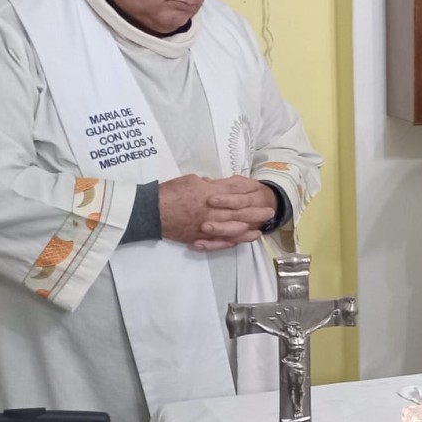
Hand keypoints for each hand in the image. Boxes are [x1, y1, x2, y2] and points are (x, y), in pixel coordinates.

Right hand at [158, 174, 275, 250]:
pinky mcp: (201, 237)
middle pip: (240, 211)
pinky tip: (242, 241)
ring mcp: (208, 225)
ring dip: (249, 228)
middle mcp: (213, 210)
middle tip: (270, 212)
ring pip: (234, 228)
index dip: (249, 190)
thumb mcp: (191, 180)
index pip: (236, 191)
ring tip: (261, 229)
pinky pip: (220, 241)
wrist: (151, 211)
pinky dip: (233, 241)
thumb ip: (207, 183)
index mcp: (211, 193)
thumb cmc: (170, 192)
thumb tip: (215, 184)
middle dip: (256, 211)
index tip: (259, 190)